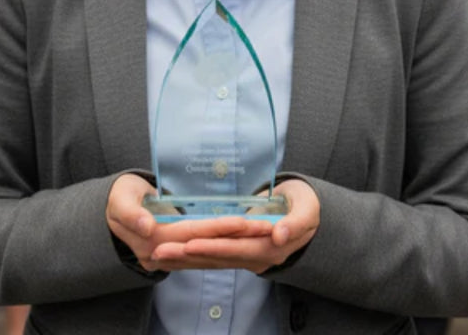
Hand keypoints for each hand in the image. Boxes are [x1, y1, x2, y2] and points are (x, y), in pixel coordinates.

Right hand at [106, 174, 274, 272]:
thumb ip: (131, 212)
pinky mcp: (176, 256)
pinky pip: (205, 257)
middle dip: (239, 238)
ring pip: (210, 254)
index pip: (193, 233)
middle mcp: (164, 254)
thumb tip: (146, 226)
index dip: (219, 227)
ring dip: (238, 246)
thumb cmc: (119, 197)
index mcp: (153, 239)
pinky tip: (246, 247)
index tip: (245, 222)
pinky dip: (226, 252)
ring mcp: (169, 259)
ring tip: (265, 234)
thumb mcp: (120, 198)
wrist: (110, 213)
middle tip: (268, 228)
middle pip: (207, 246)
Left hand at [150, 180, 320, 273]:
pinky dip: (194, 259)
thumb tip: (278, 235)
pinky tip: (175, 257)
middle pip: (217, 259)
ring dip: (185, 260)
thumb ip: (295, 222)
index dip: (212, 247)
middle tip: (158, 252)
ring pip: (212, 261)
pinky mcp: (241, 252)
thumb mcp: (307, 210)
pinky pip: (214, 259)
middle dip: (187, 256)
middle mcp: (256, 258)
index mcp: (270, 247)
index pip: (236, 248)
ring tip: (157, 256)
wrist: (310, 215)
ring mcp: (247, 258)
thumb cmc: (307, 205)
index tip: (189, 244)